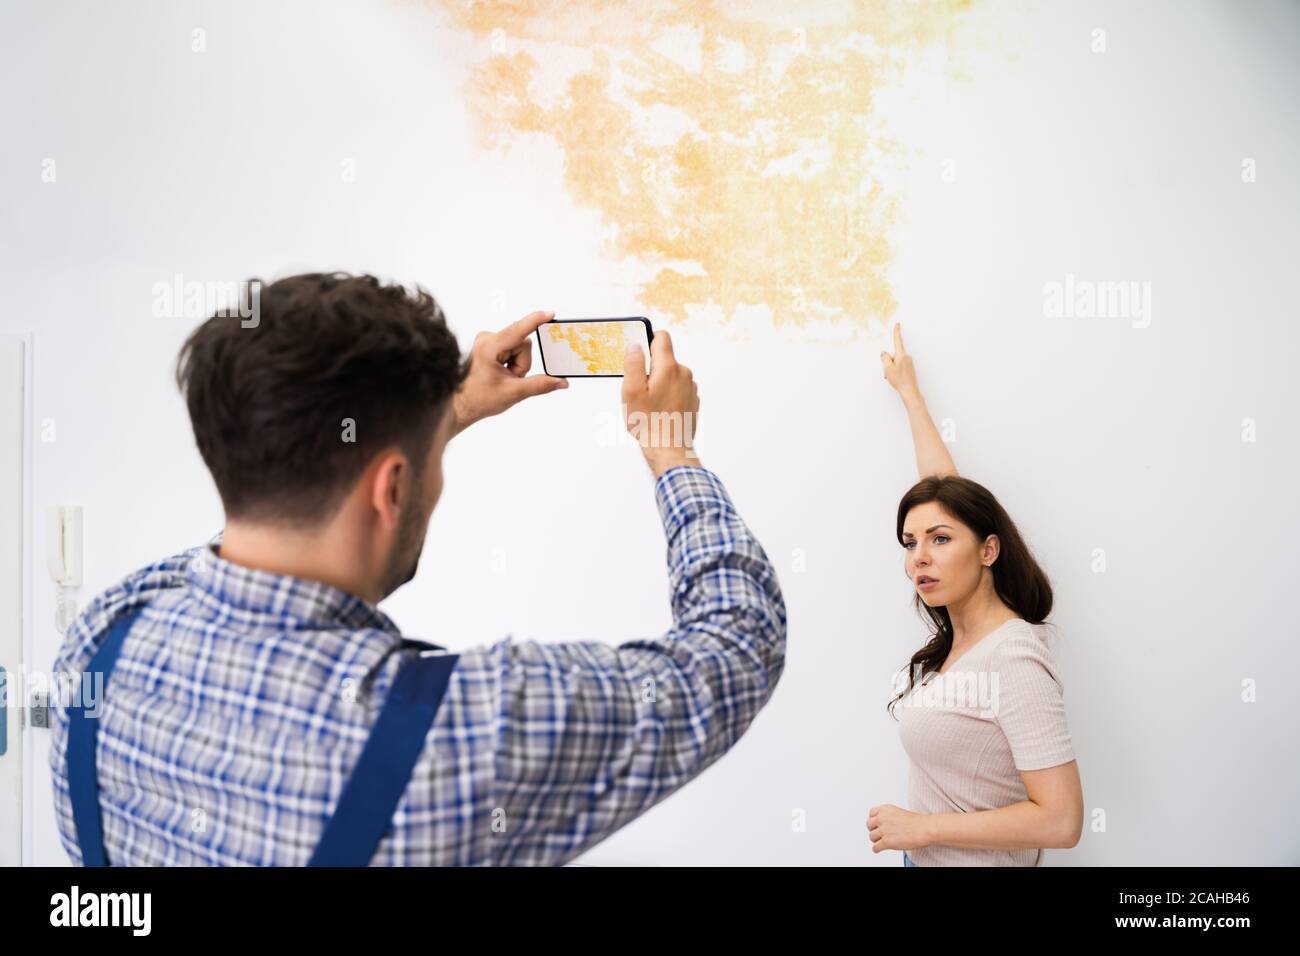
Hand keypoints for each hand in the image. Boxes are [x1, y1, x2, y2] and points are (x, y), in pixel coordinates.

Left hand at [451, 310, 567, 435]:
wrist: (460, 404)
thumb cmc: (479, 399)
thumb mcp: (513, 393)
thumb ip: (540, 385)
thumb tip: (561, 382)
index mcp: (489, 348)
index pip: (518, 331)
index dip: (535, 321)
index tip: (549, 313)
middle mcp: (487, 338)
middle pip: (523, 344)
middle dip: (522, 364)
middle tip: (509, 379)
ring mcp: (487, 340)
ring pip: (519, 347)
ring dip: (517, 364)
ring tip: (503, 377)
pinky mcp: (490, 343)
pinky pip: (512, 348)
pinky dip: (512, 362)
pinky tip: (500, 372)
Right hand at [622, 329, 700, 477]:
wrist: (669, 450)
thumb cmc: (648, 423)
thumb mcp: (631, 391)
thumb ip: (633, 364)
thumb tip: (636, 346)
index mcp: (668, 367)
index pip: (661, 337)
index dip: (647, 340)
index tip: (639, 355)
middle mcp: (684, 374)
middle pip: (664, 359)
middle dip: (650, 369)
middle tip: (640, 391)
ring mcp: (691, 388)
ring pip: (670, 375)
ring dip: (659, 384)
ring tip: (649, 404)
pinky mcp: (692, 400)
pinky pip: (677, 389)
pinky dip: (667, 395)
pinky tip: (659, 411)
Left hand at [867, 803, 929, 852]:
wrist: (924, 828)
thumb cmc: (917, 822)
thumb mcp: (898, 812)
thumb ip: (888, 816)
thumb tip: (883, 824)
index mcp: (885, 809)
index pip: (871, 814)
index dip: (874, 820)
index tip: (876, 824)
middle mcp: (882, 818)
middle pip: (869, 825)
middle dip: (874, 830)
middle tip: (879, 833)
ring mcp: (883, 830)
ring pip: (871, 837)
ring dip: (877, 840)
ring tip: (882, 841)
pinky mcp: (886, 842)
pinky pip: (875, 848)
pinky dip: (877, 849)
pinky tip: (880, 848)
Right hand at [879, 323, 920, 404]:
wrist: (910, 390)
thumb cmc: (899, 380)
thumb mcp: (888, 368)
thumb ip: (885, 358)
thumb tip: (884, 352)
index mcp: (901, 355)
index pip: (898, 341)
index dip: (896, 332)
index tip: (897, 324)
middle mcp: (907, 357)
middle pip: (894, 355)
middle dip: (888, 362)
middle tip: (888, 372)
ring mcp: (909, 363)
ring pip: (896, 361)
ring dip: (891, 368)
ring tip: (892, 376)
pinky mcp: (909, 368)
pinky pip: (899, 366)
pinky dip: (895, 371)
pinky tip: (896, 378)